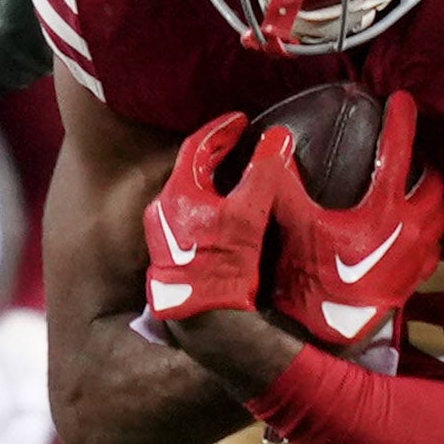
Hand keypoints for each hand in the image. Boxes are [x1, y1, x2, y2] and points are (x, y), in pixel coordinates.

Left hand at [142, 107, 291, 323]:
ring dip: (214, 183)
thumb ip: (264, 174)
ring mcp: (165, 237)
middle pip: (191, 171)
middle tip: (240, 143)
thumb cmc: (221, 270)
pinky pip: (192, 219)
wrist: (201, 323)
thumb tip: (279, 138)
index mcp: (177, 195)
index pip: (197, 147)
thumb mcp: (248, 216)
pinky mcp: (173, 258)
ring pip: (190, 197)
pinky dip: (212, 207)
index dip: (222, 130)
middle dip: (217, 155)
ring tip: (238, 176)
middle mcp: (163, 212)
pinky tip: (231, 216)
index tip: (241, 120)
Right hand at [262, 90, 443, 349]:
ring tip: (415, 189)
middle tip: (412, 153)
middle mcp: (412, 229)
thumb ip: (284, 179)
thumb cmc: (309, 280)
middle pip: (435, 183)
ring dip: (432, 198)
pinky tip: (409, 232)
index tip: (401, 99)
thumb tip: (273, 142)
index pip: (399, 150)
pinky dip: (426, 231)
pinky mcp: (414, 281)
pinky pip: (433, 248)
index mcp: (386, 208)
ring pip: (441, 216)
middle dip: (427, 163)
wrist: (324, 335)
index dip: (401, 119)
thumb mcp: (294, 222)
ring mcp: (418, 257)